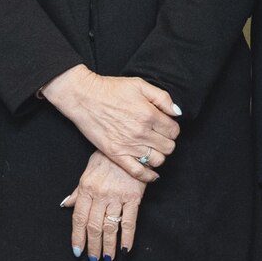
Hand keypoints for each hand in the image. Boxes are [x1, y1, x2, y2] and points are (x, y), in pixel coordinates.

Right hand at [39, 65, 179, 182]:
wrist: (84, 97)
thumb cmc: (111, 89)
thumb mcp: (140, 85)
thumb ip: (163, 98)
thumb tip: (177, 113)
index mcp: (149, 115)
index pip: (174, 131)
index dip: (172, 128)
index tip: (165, 126)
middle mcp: (141, 133)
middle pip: (169, 147)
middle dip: (167, 141)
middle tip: (159, 136)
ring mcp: (129, 145)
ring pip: (157, 160)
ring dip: (159, 155)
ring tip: (152, 148)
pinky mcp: (116, 154)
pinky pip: (138, 172)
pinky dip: (148, 176)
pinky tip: (151, 173)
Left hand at [60, 152, 143, 260]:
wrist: (130, 147)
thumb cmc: (108, 158)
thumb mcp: (88, 171)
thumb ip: (78, 192)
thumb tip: (65, 205)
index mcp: (86, 188)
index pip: (79, 218)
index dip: (77, 236)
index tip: (77, 251)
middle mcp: (100, 195)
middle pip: (94, 226)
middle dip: (92, 246)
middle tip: (93, 260)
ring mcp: (117, 197)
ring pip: (110, 227)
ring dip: (108, 246)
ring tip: (107, 259)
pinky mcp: (134, 198)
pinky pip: (130, 222)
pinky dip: (127, 237)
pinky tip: (125, 249)